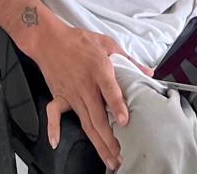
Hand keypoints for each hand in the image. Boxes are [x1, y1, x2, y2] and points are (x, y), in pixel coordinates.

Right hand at [29, 15, 148, 170]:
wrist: (49, 38)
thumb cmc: (78, 40)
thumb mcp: (107, 43)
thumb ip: (128, 59)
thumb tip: (148, 73)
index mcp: (98, 69)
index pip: (109, 90)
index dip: (117, 106)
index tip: (124, 121)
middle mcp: (85, 85)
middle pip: (97, 116)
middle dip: (109, 139)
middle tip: (120, 155)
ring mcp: (71, 93)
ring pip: (85, 122)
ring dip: (97, 142)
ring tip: (108, 158)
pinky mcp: (60, 96)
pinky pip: (54, 114)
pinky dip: (53, 128)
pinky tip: (56, 142)